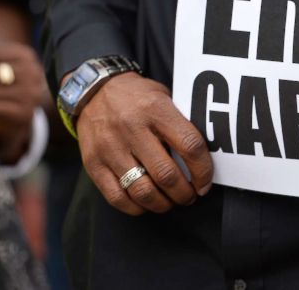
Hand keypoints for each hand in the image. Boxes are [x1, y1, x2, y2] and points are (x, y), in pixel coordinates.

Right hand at [71, 72, 213, 215]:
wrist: (93, 91)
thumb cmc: (136, 96)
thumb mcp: (163, 96)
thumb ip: (181, 122)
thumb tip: (204, 156)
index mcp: (155, 109)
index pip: (189, 145)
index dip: (203, 170)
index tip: (205, 183)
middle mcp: (132, 128)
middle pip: (166, 175)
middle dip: (185, 194)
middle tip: (191, 196)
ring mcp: (110, 148)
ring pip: (143, 191)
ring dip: (163, 204)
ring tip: (171, 202)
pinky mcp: (93, 164)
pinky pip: (117, 197)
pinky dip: (136, 207)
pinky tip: (146, 203)